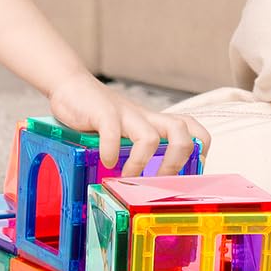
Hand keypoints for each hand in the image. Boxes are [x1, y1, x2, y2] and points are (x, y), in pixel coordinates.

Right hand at [46, 71, 209, 175]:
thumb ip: (135, 150)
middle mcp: (145, 117)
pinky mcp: (103, 112)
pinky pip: (112, 131)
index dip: (199, 150)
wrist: (71, 86)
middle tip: (159, 180)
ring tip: (127, 176)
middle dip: (177, 161)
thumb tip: (142, 184)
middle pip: (181, 132)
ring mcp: (125, 114)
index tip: (190, 173)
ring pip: (150, 137)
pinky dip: (111, 150)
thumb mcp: (125, 131)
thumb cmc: (100, 115)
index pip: (192, 129)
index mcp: (154, 122)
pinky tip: (107, 160)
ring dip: (141, 163)